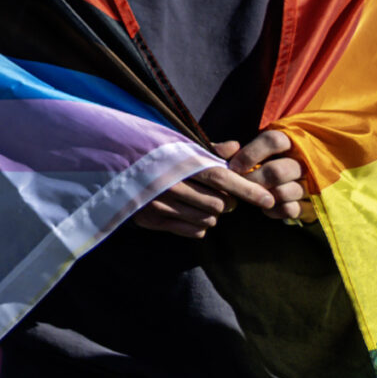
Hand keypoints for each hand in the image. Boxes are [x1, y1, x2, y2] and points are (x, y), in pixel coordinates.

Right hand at [130, 140, 274, 237]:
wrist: (108, 163)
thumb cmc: (149, 152)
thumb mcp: (177, 145)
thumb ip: (208, 148)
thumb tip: (236, 148)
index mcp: (176, 162)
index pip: (219, 177)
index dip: (247, 189)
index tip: (268, 199)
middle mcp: (166, 184)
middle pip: (218, 204)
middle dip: (227, 203)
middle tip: (222, 197)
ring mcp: (157, 204)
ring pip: (207, 221)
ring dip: (213, 216)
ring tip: (202, 205)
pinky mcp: (149, 220)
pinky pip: (193, 232)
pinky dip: (199, 227)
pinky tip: (190, 215)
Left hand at [227, 129, 309, 221]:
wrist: (296, 180)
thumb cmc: (266, 160)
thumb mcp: (254, 150)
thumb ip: (233, 149)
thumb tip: (227, 148)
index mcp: (291, 142)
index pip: (273, 141)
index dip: (250, 154)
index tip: (233, 166)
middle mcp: (304, 161)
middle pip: (277, 171)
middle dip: (252, 180)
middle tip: (240, 183)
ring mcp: (311, 183)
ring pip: (285, 191)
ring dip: (264, 195)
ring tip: (254, 194)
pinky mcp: (311, 204)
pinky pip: (291, 209)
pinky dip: (274, 210)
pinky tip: (266, 207)